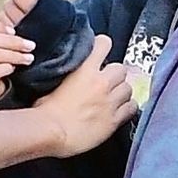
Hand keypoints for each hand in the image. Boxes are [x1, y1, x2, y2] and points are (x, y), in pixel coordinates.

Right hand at [35, 34, 134, 156]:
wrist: (50, 133)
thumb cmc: (45, 112)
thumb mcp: (52, 84)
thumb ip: (67, 77)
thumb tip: (69, 78)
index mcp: (85, 70)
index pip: (104, 45)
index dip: (103, 46)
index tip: (101, 51)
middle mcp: (101, 83)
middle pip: (121, 69)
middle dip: (115, 74)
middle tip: (107, 81)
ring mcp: (110, 102)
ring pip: (128, 88)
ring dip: (122, 91)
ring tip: (114, 97)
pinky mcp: (114, 120)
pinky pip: (132, 108)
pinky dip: (128, 107)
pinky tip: (121, 110)